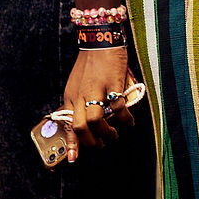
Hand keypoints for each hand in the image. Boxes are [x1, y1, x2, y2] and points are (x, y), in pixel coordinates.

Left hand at [62, 47, 133, 161]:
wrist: (100, 38)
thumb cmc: (90, 62)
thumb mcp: (77, 84)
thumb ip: (80, 101)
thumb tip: (87, 122)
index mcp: (71, 96)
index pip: (68, 124)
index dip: (72, 144)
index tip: (74, 160)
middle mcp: (80, 95)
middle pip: (81, 127)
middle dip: (92, 142)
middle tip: (102, 145)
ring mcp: (96, 89)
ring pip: (97, 121)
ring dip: (107, 133)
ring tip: (115, 135)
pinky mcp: (113, 82)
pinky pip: (118, 106)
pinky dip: (125, 118)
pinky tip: (130, 122)